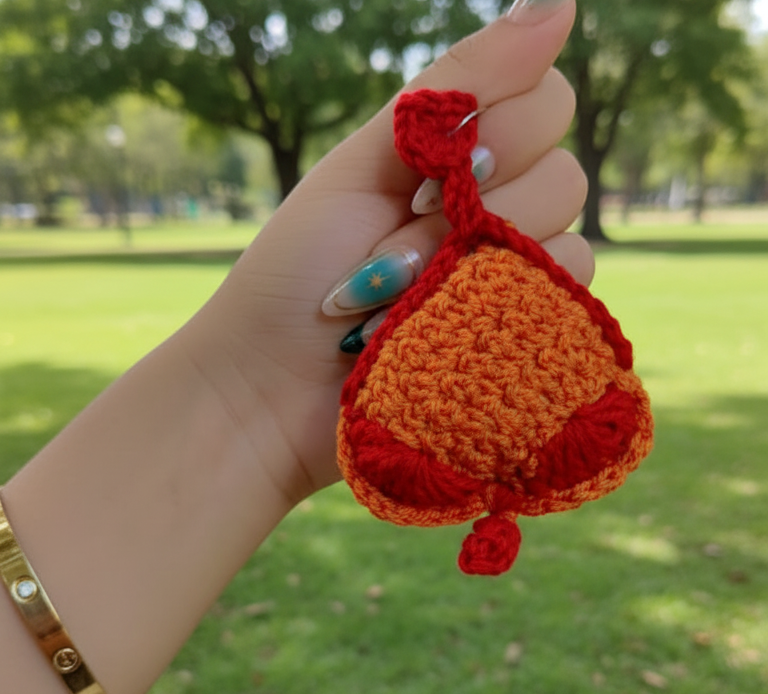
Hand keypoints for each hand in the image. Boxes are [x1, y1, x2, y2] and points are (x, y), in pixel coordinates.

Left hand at [183, 0, 590, 502]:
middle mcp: (496, 216)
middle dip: (479, 204)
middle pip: (567, 173)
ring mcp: (510, 283)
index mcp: (458, 162)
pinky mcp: (516, 344)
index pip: (547, 100)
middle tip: (402, 234)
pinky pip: (565, 305)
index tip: (422, 168)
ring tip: (406, 297)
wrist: (269, 383)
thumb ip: (462, 81)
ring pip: (570, 243)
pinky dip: (501, 312)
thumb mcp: (369, 157)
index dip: (496, 127)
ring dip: (476, 267)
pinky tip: (439, 330)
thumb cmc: (302, 267)